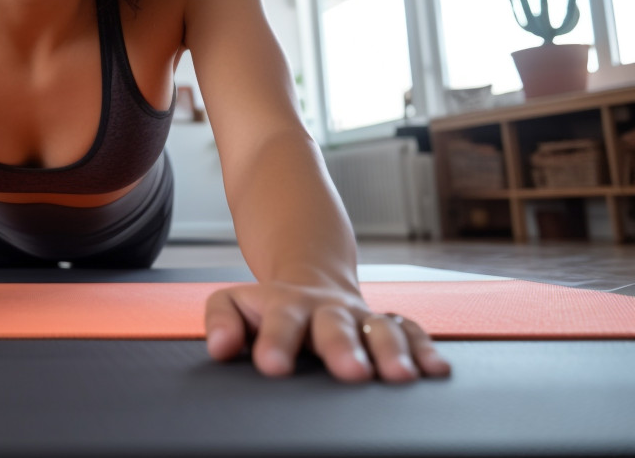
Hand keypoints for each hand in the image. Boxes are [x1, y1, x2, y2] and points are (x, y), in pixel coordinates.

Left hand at [203, 281, 450, 381]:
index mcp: (286, 304)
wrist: (308, 278)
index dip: (277, 342)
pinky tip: (436, 370)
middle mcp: (327, 309)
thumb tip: (219, 346)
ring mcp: (359, 316)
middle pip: (335, 324)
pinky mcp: (386, 324)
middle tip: (351, 371)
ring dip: (392, 351)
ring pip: (380, 328)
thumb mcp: (234, 303)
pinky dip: (425, 349)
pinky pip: (410, 332)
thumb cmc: (268, 306)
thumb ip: (222, 320)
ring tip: (399, 376)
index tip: (272, 365)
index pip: (280, 321)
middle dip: (344, 347)